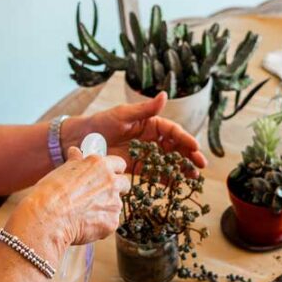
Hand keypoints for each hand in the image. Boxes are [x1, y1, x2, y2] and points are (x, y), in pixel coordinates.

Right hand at [9, 147, 129, 254]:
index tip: (107, 176)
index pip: (119, 164)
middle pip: (124, 184)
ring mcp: (114, 203)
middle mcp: (112, 182)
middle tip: (98, 196)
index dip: (113, 171)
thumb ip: (75, 162)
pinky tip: (83, 225)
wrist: (47, 217)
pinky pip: (110, 223)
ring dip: (105, 209)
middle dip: (116, 190)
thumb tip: (76, 151)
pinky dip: (100, 225)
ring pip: (116, 205)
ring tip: (83, 214)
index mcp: (100, 165)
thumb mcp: (62, 171)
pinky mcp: (112, 222)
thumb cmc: (50, 193)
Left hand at [73, 93, 206, 173]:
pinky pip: (154, 173)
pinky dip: (166, 179)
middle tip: (201, 165)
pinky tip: (176, 186)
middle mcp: (150, 139)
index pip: (172, 131)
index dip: (184, 138)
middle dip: (189, 155)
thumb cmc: (101, 123)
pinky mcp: (137, 168)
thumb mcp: (122, 115)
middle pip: (175, 147)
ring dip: (181, 169)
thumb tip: (165, 95)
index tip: (194, 146)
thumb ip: (144, 110)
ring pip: (168, 162)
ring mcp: (145, 154)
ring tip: (194, 177)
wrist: (81, 141)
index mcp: (150, 123)